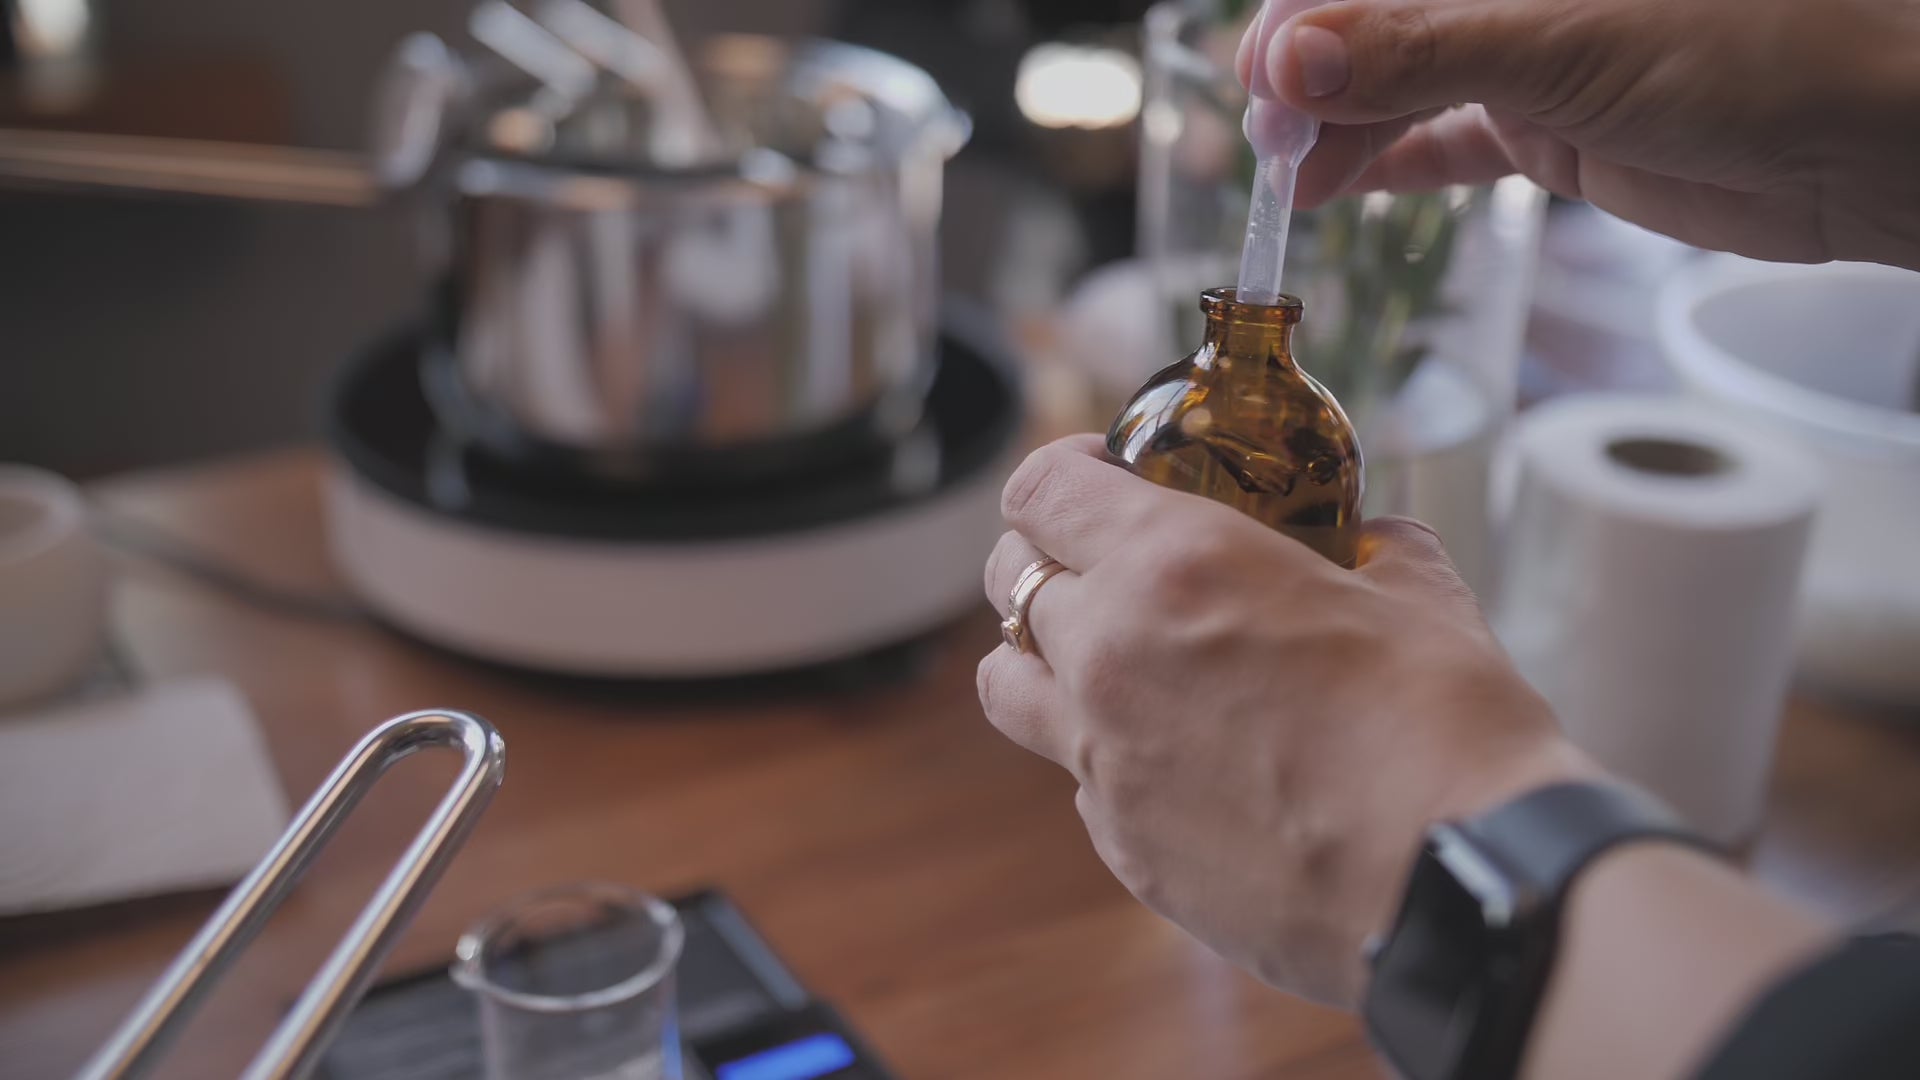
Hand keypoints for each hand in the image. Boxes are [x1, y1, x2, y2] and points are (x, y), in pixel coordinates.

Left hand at [976, 436, 1598, 1005]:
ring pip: (1005, 685)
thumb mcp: (1416, 590)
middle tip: (1104, 563)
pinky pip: (1077, 778)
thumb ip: (1367, 547)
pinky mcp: (1122, 848)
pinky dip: (1106, 755)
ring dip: (1041, 658)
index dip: (1062, 471)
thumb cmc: (1449, 728)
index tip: (1098, 474)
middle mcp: (1110, 655)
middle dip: (1045, 557)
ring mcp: (1103, 760)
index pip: (1040, 490)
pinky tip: (1182, 759)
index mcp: (1172, 565)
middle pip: (1008, 581)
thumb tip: (1366, 539)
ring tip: (1109, 662)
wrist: (1461, 887)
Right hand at [1235, 0, 1919, 268]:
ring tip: (1299, 183)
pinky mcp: (1557, 124)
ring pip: (1404, 84)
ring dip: (1344, 130)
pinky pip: (1452, 136)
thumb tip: (1290, 62)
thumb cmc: (1757, 46)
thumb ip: (1423, 51)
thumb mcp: (1569, 44)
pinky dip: (1397, 162)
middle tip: (1272, 147)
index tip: (1264, 81)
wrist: (1871, 138)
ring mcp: (1536, 55)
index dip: (1306, 17)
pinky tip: (1348, 188)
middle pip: (1377, 25)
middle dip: (1313, 81)